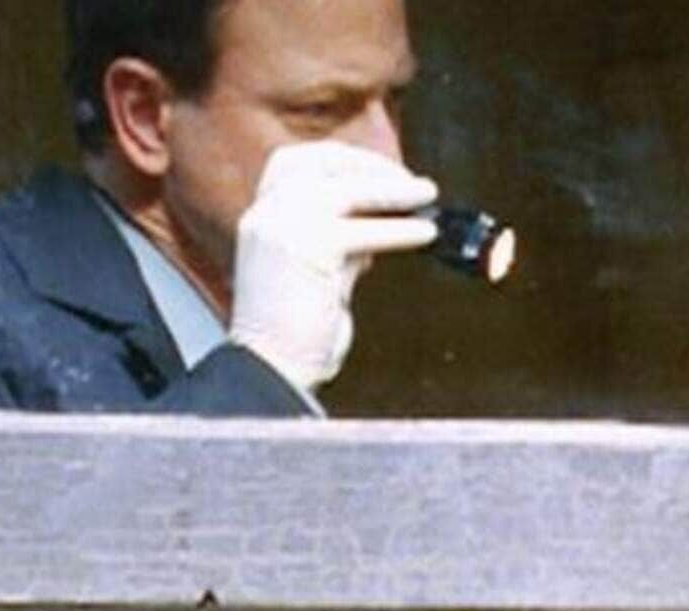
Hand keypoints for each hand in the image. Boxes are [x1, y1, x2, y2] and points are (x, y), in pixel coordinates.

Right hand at [226, 141, 438, 390]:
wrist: (272, 370)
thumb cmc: (295, 333)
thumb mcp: (317, 272)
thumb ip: (340, 242)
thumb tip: (381, 221)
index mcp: (260, 217)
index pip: (296, 162)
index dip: (343, 161)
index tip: (381, 171)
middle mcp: (266, 215)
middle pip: (321, 162)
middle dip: (372, 165)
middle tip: (412, 184)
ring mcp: (282, 228)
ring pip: (347, 189)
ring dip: (394, 189)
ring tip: (427, 196)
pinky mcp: (309, 248)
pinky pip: (365, 230)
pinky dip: (400, 229)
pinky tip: (424, 235)